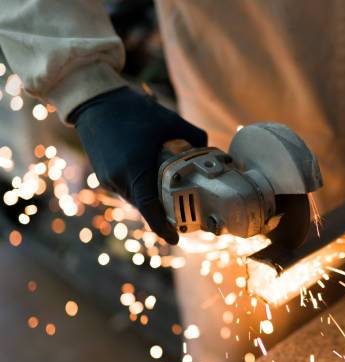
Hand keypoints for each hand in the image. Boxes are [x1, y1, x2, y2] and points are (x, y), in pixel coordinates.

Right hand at [69, 87, 206, 244]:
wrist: (96, 101)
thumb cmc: (134, 110)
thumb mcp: (172, 121)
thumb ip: (195, 138)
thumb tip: (210, 152)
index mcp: (136, 169)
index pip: (150, 209)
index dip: (163, 228)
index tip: (176, 239)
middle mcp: (119, 179)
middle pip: (146, 207)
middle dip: (163, 214)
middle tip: (184, 215)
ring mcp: (109, 178)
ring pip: (136, 200)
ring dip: (152, 201)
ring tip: (171, 197)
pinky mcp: (103, 174)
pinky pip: (127, 190)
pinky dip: (140, 190)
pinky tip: (152, 181)